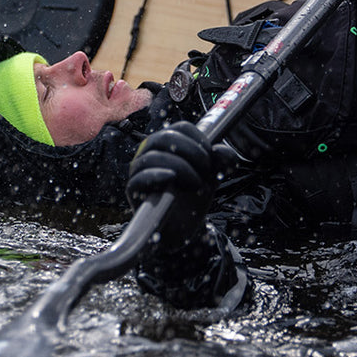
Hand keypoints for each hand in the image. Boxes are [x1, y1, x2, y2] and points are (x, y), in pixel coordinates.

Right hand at [126, 121, 215, 251]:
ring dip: (180, 167)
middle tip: (206, 169)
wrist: (182, 228)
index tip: (211, 157)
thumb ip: (221, 162)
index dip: (199, 139)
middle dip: (191, 151)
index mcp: (169, 145)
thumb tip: (223, 152)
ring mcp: (139, 171)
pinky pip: (140, 178)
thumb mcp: (212, 177)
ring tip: (195, 183)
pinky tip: (171, 178)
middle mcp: (151, 153)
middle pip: (164, 137)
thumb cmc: (192, 198)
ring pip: (152, 157)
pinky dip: (156, 176)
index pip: (181, 128)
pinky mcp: (134, 191)